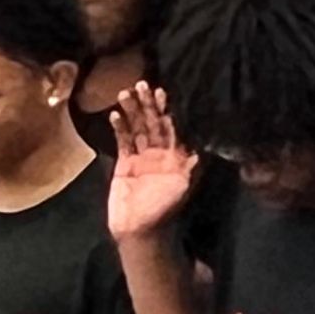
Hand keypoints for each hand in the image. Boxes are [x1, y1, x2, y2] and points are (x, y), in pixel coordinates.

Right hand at [106, 88, 194, 240]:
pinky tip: (114, 115)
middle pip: (154, 123)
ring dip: (132, 111)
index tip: (162, 92)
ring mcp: (143, 158)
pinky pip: (123, 141)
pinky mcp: (126, 164)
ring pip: (137, 129)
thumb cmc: (164, 209)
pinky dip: (119, 128)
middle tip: (142, 84)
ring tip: (125, 93)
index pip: (173, 127)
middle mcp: (161, 154)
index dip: (167, 110)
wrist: (139, 229)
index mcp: (177, 157)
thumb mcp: (183, 184)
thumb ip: (190, 161)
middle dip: (148, 105)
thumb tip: (200, 139)